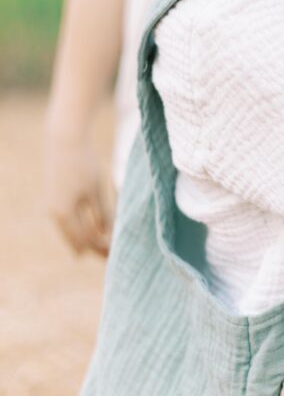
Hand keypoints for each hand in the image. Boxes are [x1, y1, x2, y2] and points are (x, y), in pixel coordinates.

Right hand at [44, 132, 112, 256]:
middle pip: (77, 241)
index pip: (87, 241)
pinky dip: (81, 228)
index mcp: (65, 214)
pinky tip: (95, 229)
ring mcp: (53, 208)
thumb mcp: (97, 191)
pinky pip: (68, 223)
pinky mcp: (55, 200)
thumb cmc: (84, 164)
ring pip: (72, 233)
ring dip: (88, 239)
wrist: (65, 141)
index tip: (119, 252)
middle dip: (95, 248)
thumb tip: (109, 236)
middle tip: (113, 254)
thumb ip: (103, 214)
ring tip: (107, 243)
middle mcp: (55, 215)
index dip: (104, 248)